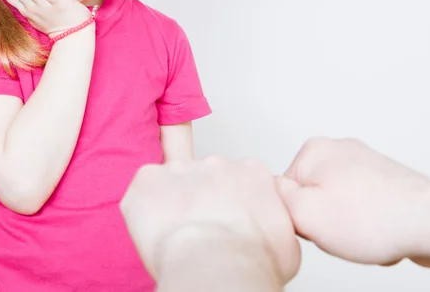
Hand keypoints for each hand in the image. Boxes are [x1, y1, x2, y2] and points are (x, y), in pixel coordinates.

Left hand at [120, 157, 301, 282]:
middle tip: (200, 230)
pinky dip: (144, 208)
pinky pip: (143, 189)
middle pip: (204, 176)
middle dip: (200, 198)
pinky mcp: (149, 178)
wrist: (218, 267)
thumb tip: (268, 230)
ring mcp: (182, 167)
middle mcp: (217, 163)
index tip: (226, 220)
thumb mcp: (286, 241)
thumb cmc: (250, 261)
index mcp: (251, 172)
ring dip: (172, 203)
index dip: (229, 200)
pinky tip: (157, 232)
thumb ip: (274, 220)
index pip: (237, 177)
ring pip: (172, 181)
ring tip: (178, 236)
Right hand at [278, 137, 429, 267]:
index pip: (283, 189)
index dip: (297, 214)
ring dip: (345, 224)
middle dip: (322, 219)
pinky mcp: (381, 179)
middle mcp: (338, 149)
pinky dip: (365, 223)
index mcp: (314, 150)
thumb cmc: (375, 218)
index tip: (316, 221)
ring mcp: (363, 162)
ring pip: (335, 204)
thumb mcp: (305, 213)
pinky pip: (359, 208)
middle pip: (310, 195)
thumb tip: (267, 190)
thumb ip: (275, 197)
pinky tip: (377, 230)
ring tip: (362, 230)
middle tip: (339, 228)